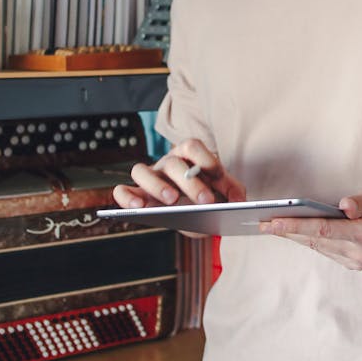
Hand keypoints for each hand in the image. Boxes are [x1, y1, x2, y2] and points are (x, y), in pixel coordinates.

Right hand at [112, 137, 245, 208]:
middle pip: (173, 163)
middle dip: (190, 182)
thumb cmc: (205, 196)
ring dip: (156, 185)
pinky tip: (138, 209)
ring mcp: (149, 178)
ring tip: (171, 201)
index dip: (205, 158)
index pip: (192, 146)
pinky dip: (125, 198)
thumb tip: (240, 201)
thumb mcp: (222, 193)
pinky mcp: (135, 194)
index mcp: (188, 156)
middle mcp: (166, 163)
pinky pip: (121, 191)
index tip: (218, 175)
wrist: (192, 213)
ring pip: (141, 170)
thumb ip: (233, 192)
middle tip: (205, 201)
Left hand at [260, 185, 361, 269]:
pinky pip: (326, 251)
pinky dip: (309, 241)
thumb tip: (342, 206)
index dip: (295, 225)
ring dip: (295, 238)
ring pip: (318, 248)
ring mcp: (358, 261)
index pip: (322, 230)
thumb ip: (361, 200)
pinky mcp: (355, 263)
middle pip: (315, 241)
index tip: (272, 222)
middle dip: (287, 232)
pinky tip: (294, 232)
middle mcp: (360, 253)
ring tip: (271, 227)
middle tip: (261, 224)